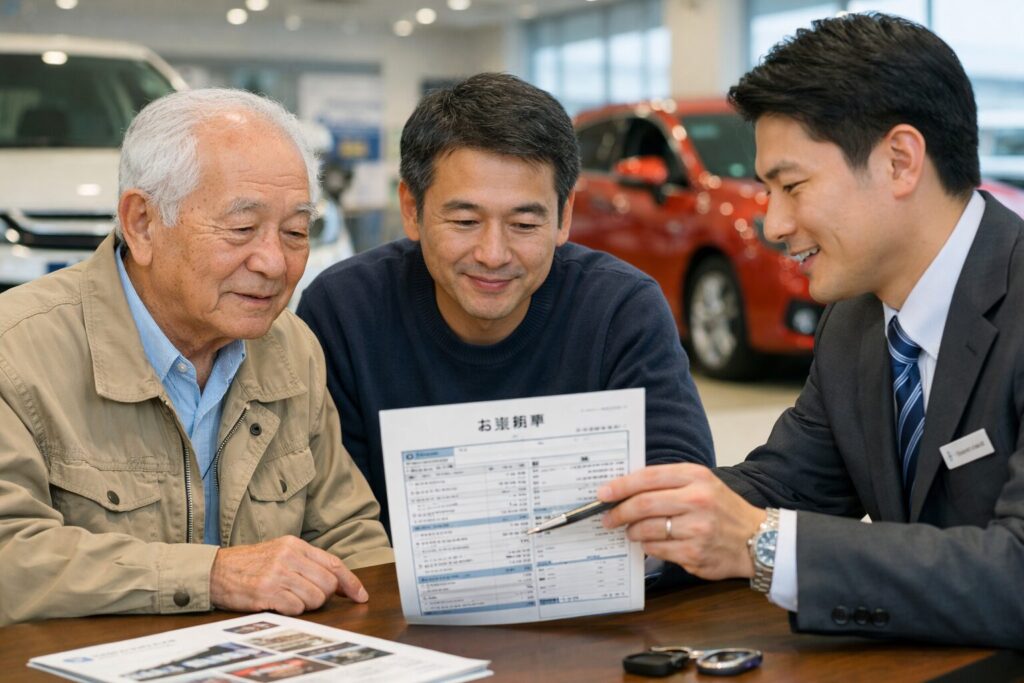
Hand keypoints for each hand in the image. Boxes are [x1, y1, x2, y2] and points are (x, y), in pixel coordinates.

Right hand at [210, 535, 367, 615]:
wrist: (215, 571)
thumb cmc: (250, 564)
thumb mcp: (280, 553)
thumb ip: (307, 563)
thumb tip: (338, 583)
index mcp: (295, 545)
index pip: (334, 564)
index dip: (351, 582)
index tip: (360, 595)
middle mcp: (288, 556)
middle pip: (328, 584)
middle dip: (322, 596)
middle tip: (304, 595)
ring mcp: (278, 574)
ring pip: (315, 599)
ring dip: (305, 605)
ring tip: (286, 597)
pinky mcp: (267, 591)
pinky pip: (296, 608)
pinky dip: (291, 610)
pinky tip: (277, 603)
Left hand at [597, 463, 765, 580]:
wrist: (758, 540)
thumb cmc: (723, 509)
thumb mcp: (702, 484)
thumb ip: (668, 483)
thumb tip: (626, 490)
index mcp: (696, 477)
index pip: (648, 477)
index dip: (620, 486)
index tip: (603, 493)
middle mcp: (696, 500)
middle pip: (642, 505)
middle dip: (618, 512)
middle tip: (608, 518)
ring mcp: (696, 529)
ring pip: (646, 530)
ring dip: (632, 532)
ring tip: (632, 531)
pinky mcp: (694, 553)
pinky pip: (657, 549)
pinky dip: (648, 547)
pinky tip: (652, 543)